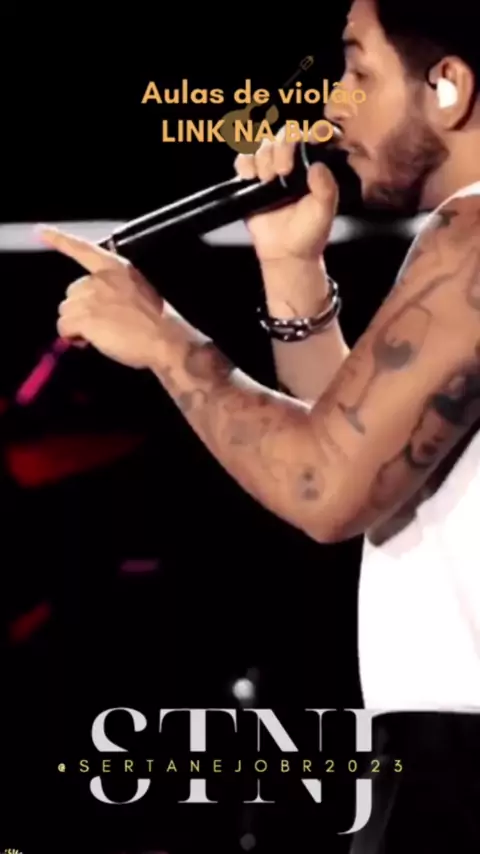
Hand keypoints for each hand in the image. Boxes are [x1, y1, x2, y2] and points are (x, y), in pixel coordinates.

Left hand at [38, 226, 164, 368]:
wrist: (165, 339)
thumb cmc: (157, 322)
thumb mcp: (137, 293)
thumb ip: (113, 292)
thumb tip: (94, 311)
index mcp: (116, 268)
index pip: (83, 249)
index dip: (59, 239)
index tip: (40, 231)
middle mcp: (101, 278)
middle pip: (71, 293)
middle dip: (80, 310)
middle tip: (100, 326)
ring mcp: (91, 297)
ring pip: (65, 312)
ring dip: (76, 325)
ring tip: (98, 336)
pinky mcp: (85, 317)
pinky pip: (64, 328)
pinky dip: (71, 337)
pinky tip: (88, 342)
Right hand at [234, 124, 338, 264]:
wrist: (285, 253)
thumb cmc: (309, 232)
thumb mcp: (324, 210)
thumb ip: (326, 187)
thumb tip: (317, 166)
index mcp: (313, 166)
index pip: (309, 137)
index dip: (306, 135)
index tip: (304, 145)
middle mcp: (292, 163)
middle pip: (282, 136)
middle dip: (280, 148)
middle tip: (282, 172)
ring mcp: (270, 171)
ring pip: (262, 145)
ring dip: (262, 157)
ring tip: (267, 180)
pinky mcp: (251, 182)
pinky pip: (243, 160)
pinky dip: (244, 163)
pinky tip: (250, 176)